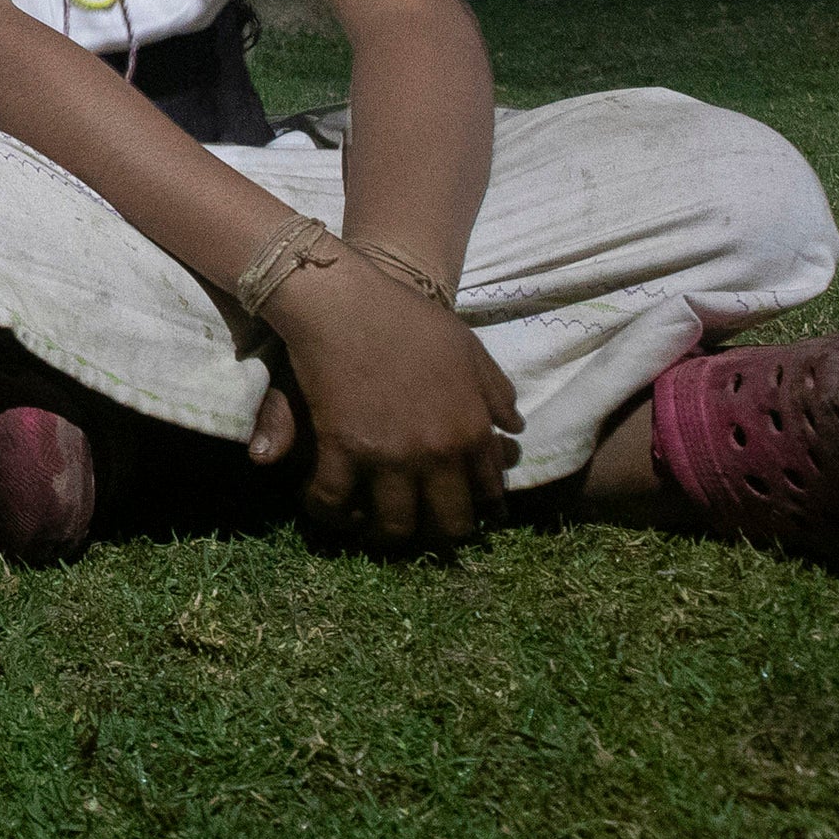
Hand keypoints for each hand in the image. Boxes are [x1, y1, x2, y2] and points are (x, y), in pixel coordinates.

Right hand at [257, 254, 520, 550]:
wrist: (346, 301)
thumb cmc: (409, 319)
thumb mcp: (469, 349)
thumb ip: (496, 392)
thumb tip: (515, 429)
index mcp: (471, 430)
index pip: (487, 493)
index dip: (477, 510)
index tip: (461, 513)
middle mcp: (436, 454)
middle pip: (446, 525)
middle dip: (437, 536)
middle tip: (420, 530)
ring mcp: (389, 456)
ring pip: (393, 526)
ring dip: (384, 535)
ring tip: (371, 527)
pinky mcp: (342, 450)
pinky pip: (334, 501)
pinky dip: (327, 511)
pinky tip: (323, 505)